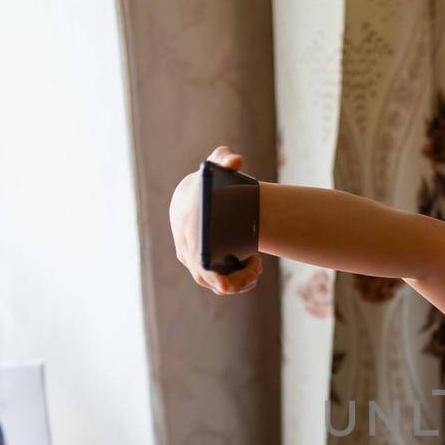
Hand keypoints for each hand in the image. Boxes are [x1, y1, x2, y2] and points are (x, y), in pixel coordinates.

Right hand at [169, 146, 264, 294]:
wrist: (193, 198)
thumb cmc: (206, 184)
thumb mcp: (215, 166)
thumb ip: (224, 157)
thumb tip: (236, 160)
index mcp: (186, 230)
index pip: (196, 259)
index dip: (212, 276)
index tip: (226, 286)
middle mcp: (186, 250)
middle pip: (210, 278)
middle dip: (238, 279)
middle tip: (258, 266)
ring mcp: (193, 262)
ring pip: (218, 284)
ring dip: (241, 280)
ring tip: (257, 265)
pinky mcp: (203, 268)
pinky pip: (220, 283)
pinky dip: (238, 280)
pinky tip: (253, 266)